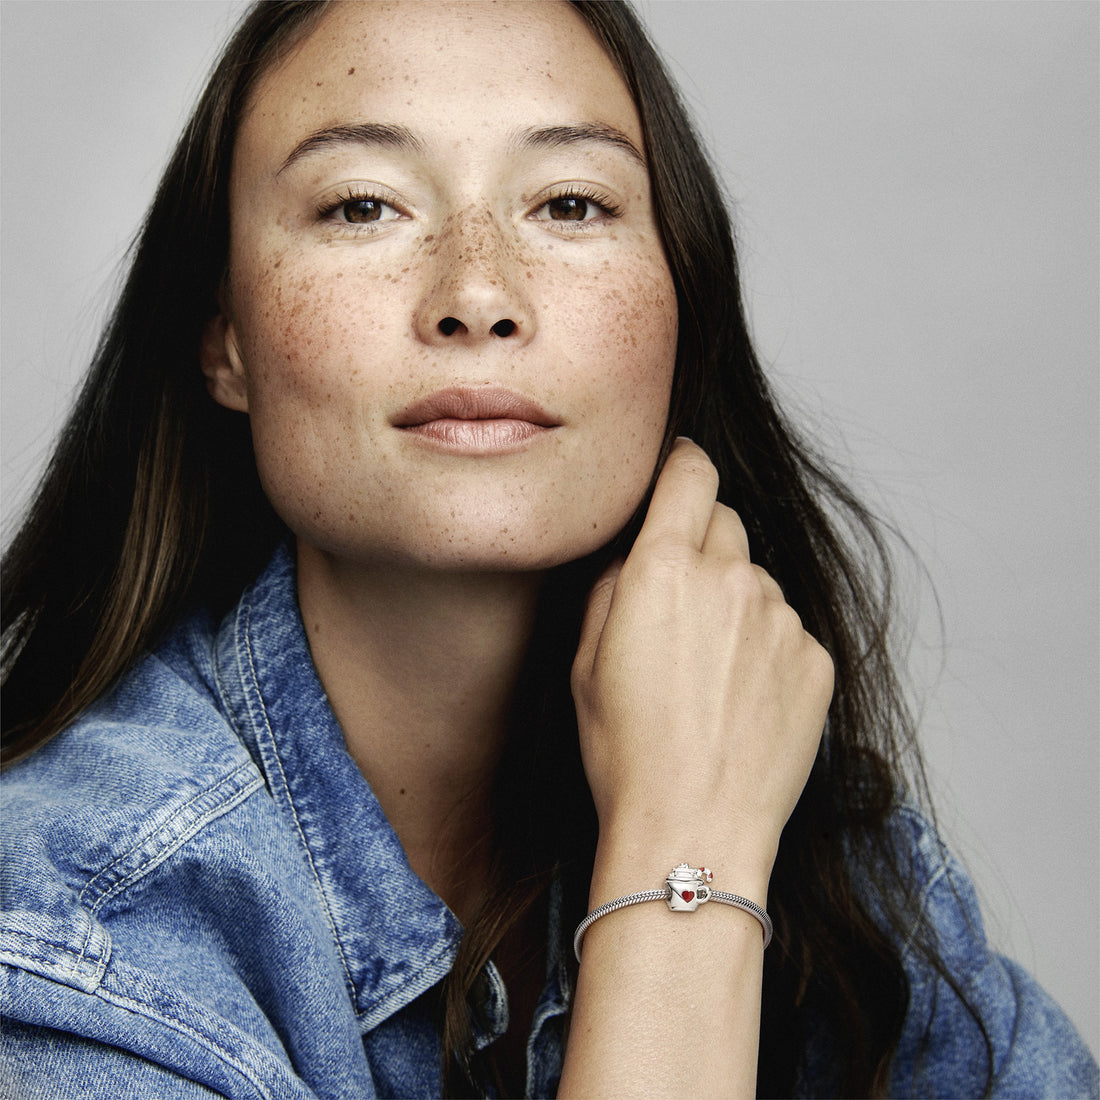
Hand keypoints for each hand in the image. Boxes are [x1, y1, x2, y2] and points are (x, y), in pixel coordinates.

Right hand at [571, 439, 832, 883]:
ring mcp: (782, 619)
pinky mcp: (815, 660)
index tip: (679, 473)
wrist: (694, 827)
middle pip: (724, 522)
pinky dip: (765, 648)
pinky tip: (741, 699)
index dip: (682, 464)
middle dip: (701, 545)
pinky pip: (787, 629)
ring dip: (734, 603)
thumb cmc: (624, 751)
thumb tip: (634, 552)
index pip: (690, 472)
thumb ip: (611, 584)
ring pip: (756, 581)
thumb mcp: (584, 661)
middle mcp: (731, 578)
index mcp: (664, 569)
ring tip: (709, 673)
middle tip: (678, 605)